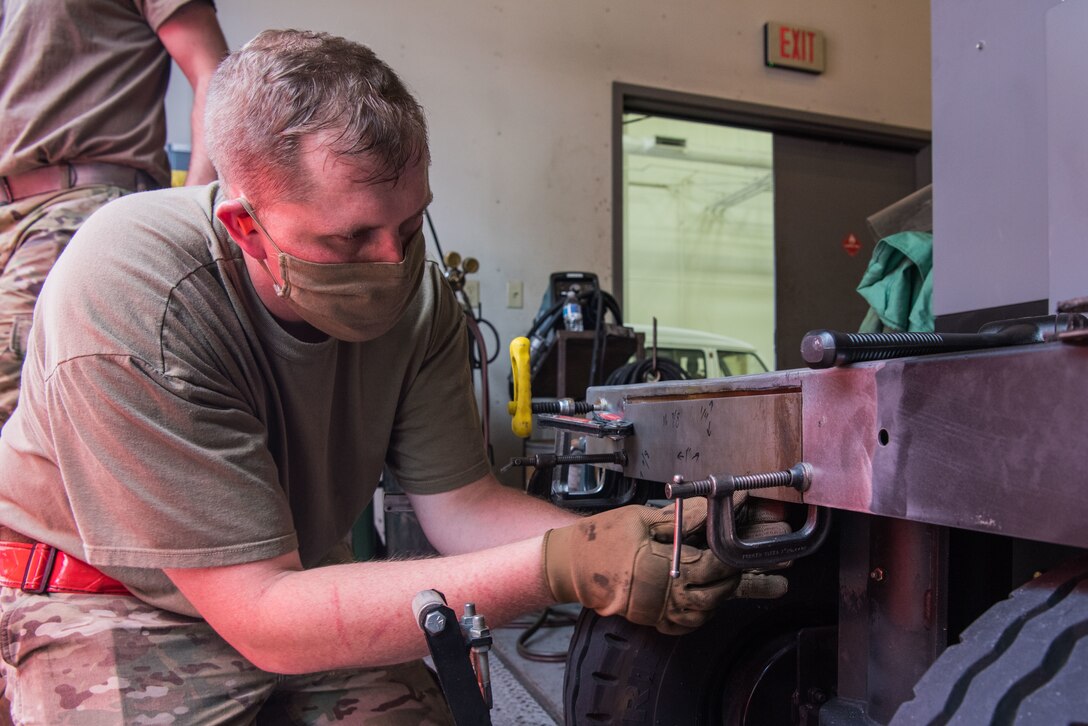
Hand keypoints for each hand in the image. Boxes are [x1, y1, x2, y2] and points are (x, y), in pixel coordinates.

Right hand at [542, 499, 736, 634]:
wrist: (569, 564)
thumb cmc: (601, 538)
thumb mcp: (640, 518)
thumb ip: (677, 519)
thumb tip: (707, 509)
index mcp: (662, 566)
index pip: (710, 565)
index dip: (728, 556)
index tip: (735, 544)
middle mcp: (663, 594)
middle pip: (713, 594)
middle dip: (731, 579)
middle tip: (740, 564)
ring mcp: (656, 611)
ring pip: (702, 614)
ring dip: (719, 599)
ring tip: (727, 582)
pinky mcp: (649, 619)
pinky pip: (683, 626)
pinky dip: (699, 616)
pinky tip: (705, 601)